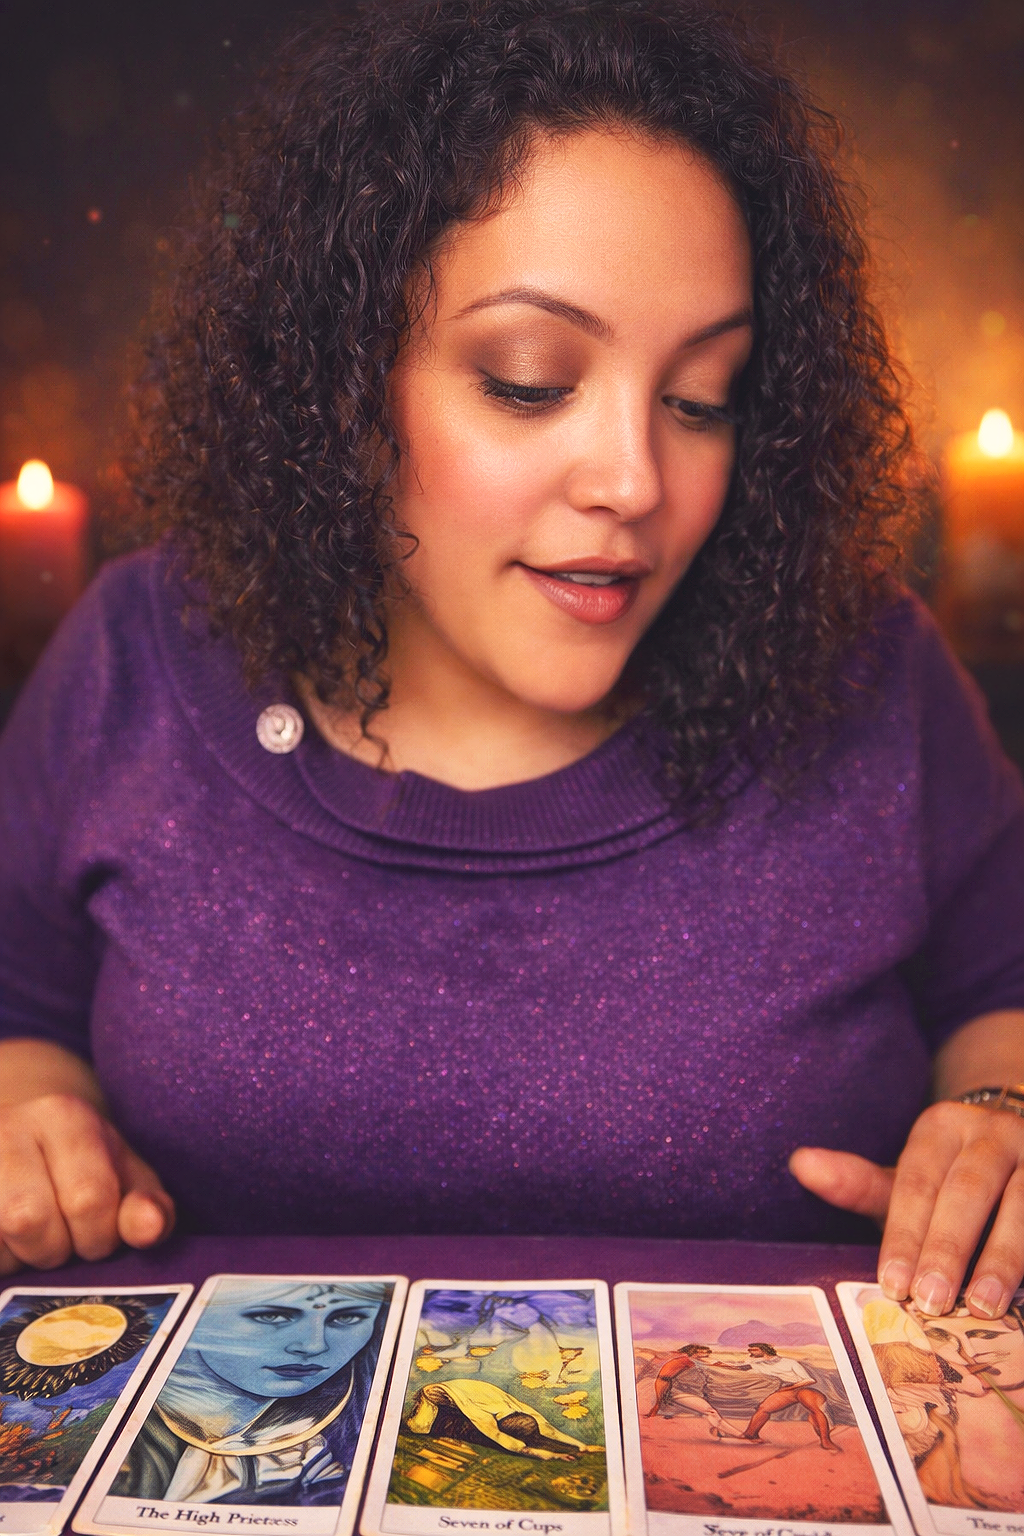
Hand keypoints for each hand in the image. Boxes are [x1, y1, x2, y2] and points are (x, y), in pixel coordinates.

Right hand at [0, 1093, 174, 1274]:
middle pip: (30, 1219)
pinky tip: (6, 1243)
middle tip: (61, 1241)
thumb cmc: (86, 1168)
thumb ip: (148, 1207)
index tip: (98, 1234)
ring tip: (29, 1241)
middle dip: (55, 1249)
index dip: (99, 1236)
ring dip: (17, 1258)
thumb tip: (149, 1230)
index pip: (89, 1198)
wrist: (24, 1140)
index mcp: (63, 1116)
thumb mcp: (127, 1179)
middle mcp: (7, 1125)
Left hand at [789, 1100, 1023, 1318]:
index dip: (904, 1235)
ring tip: (984, 1307)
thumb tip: (800, 1163)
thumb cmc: (948, 1180)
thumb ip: (857, 1182)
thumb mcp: (905, 1177)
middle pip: (968, 1191)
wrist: (1016, 1145)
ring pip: (1022, 1205)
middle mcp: (993, 1132)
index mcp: (942, 1126)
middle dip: (949, 1248)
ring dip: (1003, 1258)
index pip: (916, 1182)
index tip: (891, 1284)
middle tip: (932, 1301)